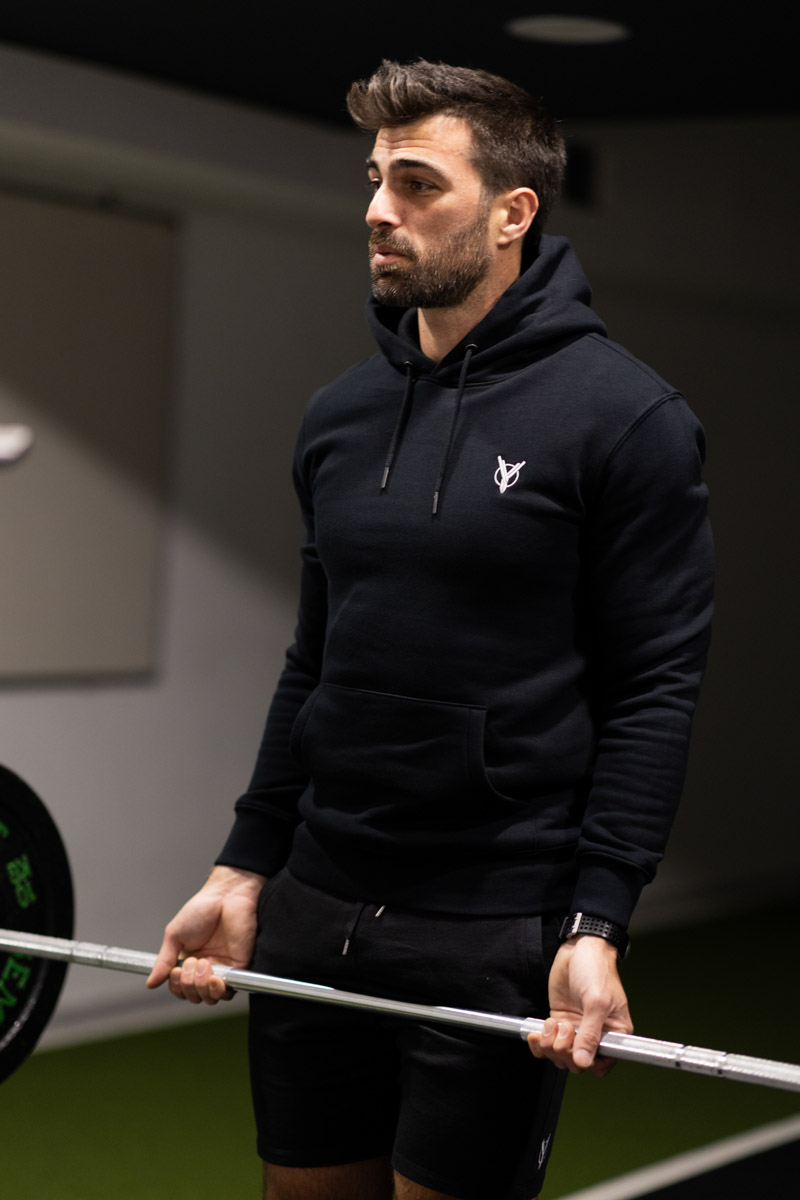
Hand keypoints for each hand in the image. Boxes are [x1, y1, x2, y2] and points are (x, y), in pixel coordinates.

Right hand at [146, 865, 265, 1004]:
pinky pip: (229, 992)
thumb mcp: (174, 935)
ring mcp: (223, 969)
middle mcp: (206, 968)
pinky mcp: (239, 968)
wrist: (226, 896)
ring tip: (203, 964)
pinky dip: (219, 990)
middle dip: (188, 984)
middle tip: (192, 962)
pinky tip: (214, 978)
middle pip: (194, 996)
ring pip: (210, 998)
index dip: (177, 986)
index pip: (180, 989)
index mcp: (189, 962)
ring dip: (202, 987)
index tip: (176, 971)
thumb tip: (150, 983)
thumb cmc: (201, 909)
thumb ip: (164, 961)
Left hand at [527, 934, 632, 1074]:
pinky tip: (537, 1032)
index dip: (586, 1062)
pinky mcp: (560, 1020)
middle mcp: (595, 1034)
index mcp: (614, 1033)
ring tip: (553, 1023)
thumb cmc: (597, 970)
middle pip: (577, 1062)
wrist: (579, 947)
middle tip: (563, 1028)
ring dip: (550, 1044)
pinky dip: (539, 1042)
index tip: (576, 1050)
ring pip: (560, 1055)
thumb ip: (589, 1034)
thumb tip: (583, 1061)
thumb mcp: (597, 1002)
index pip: (601, 1065)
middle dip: (564, 1050)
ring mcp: (576, 1028)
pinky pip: (547, 1043)